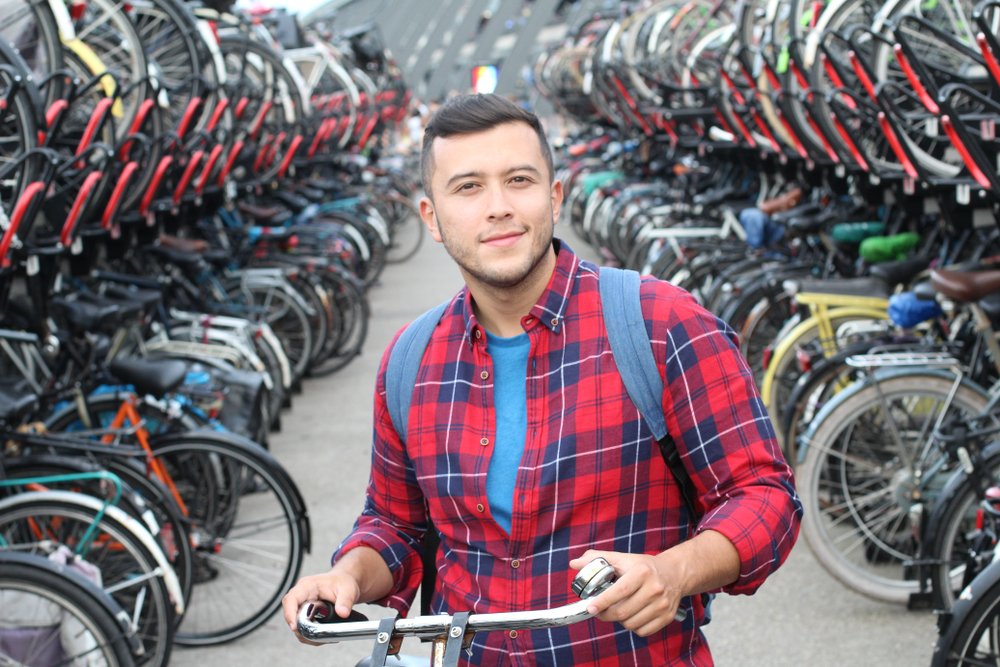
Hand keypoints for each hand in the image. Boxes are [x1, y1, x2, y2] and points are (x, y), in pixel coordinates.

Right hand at [281, 569, 361, 643]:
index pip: (291, 599)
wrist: (345, 582)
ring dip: (306, 633)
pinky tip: (322, 637)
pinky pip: (302, 626)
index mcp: (307, 586)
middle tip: (314, 637)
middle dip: (299, 627)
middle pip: (291, 613)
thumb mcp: (348, 590)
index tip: (294, 627)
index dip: (290, 613)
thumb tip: (343, 614)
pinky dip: (310, 634)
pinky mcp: (305, 613)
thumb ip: (346, 601)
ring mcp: (302, 605)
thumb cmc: (344, 582)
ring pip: (296, 623)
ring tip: (322, 637)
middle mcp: (301, 595)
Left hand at [569, 550, 684, 636]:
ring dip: (620, 620)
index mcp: (642, 572)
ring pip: (631, 623)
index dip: (603, 601)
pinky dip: (633, 627)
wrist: (674, 573)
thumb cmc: (644, 567)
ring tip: (619, 609)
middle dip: (606, 614)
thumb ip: (598, 560)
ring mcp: (663, 604)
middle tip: (599, 611)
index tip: (590, 607)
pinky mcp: (667, 617)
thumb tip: (574, 564)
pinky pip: (642, 631)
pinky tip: (632, 615)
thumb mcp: (623, 558)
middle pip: (623, 612)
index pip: (619, 591)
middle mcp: (655, 588)